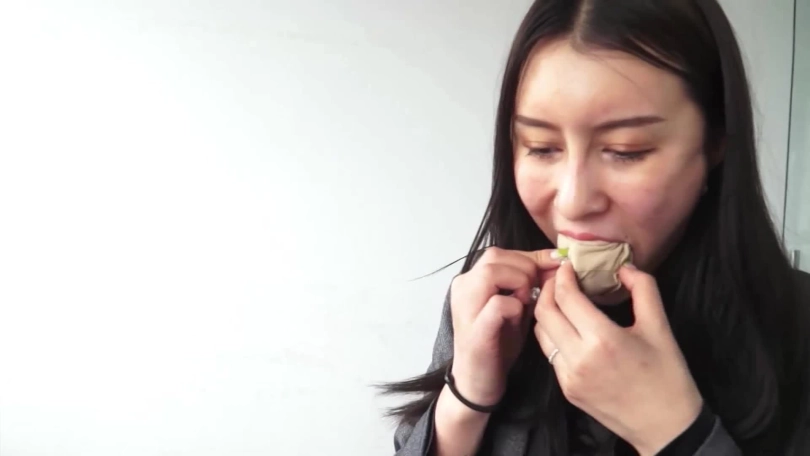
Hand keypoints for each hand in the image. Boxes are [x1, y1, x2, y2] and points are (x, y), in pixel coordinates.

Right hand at [449, 247, 560, 407]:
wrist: (478, 381)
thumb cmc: (497, 343)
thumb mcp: (515, 306)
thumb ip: (529, 284)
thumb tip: (556, 260)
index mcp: (470, 279)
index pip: (501, 253)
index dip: (531, 257)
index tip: (556, 264)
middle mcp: (462, 287)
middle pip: (496, 256)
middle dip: (526, 269)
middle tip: (538, 291)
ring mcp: (465, 306)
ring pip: (493, 272)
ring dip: (518, 284)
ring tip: (525, 303)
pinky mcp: (475, 329)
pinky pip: (499, 303)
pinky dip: (515, 307)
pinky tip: (518, 318)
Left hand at [534, 262, 703, 454]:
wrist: (666, 427)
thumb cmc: (667, 375)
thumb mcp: (660, 327)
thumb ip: (643, 289)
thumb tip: (623, 267)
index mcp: (603, 340)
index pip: (566, 297)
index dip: (563, 276)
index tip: (569, 265)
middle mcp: (579, 358)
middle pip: (545, 312)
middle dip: (549, 289)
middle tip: (561, 279)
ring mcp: (569, 377)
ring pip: (541, 333)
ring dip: (547, 312)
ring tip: (562, 301)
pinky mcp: (566, 389)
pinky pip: (550, 354)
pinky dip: (554, 335)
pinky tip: (569, 328)